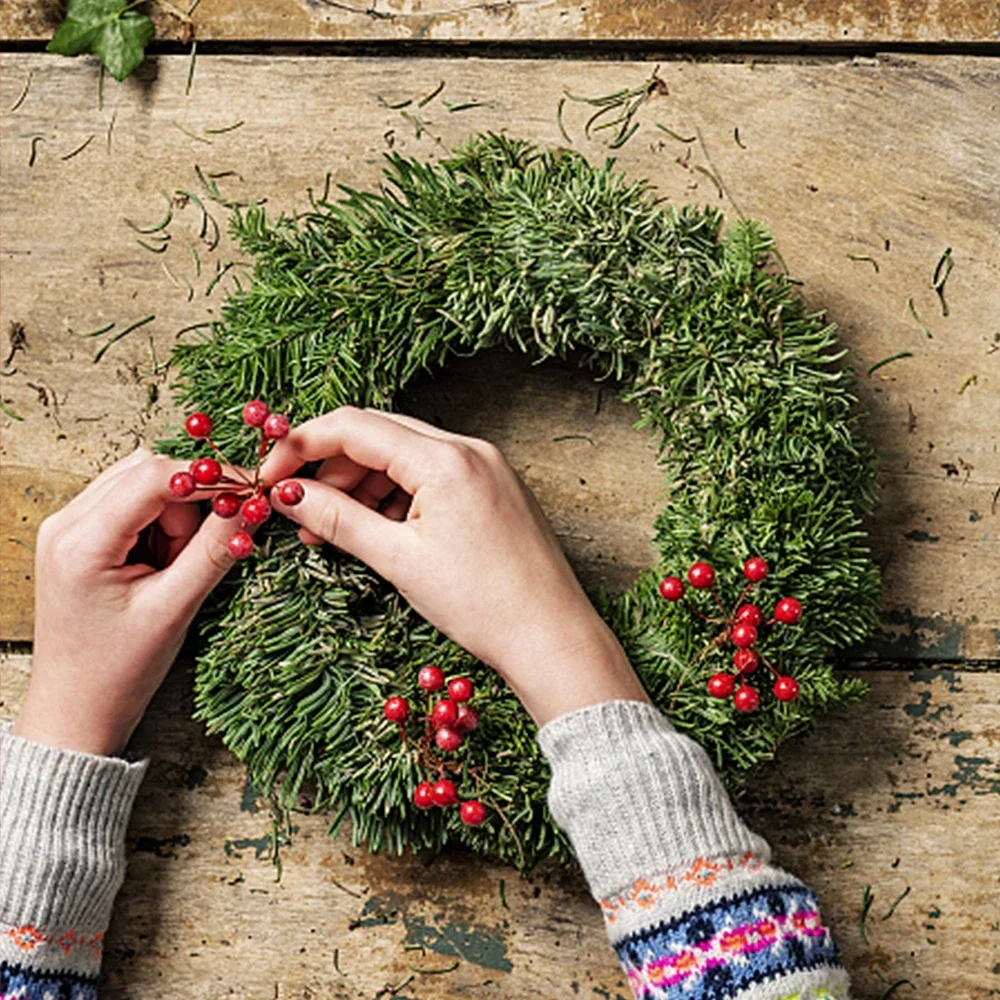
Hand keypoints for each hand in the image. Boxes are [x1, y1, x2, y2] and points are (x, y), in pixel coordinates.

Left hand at [12, 449, 241, 755]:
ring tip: (176, 567)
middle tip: (202, 550)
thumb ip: (216, 550)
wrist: (77, 709)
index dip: (209, 479)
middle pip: (147, 472)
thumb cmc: (117, 670)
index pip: (154, 476)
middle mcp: (66, 523)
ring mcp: (69, 528)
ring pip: (142, 485)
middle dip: (189, 503)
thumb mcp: (175, 608)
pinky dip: (161, 525)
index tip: (250, 494)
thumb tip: (254, 505)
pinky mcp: (80, 538)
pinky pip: (132, 505)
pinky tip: (163, 563)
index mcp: (81, 541)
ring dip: (176, 516)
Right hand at [262, 408, 648, 724]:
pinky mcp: (493, 487)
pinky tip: (376, 529)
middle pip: (378, 435)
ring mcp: (486, 466)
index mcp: (446, 459)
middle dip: (330, 468)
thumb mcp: (399, 560)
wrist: (552, 637)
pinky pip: (432, 475)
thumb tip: (288, 495)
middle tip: (298, 509)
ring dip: (361, 485)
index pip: (354, 426)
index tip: (270, 477)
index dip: (301, 446)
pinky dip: (396, 495)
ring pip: (404, 456)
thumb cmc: (482, 604)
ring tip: (333, 531)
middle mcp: (469, 449)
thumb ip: (338, 519)